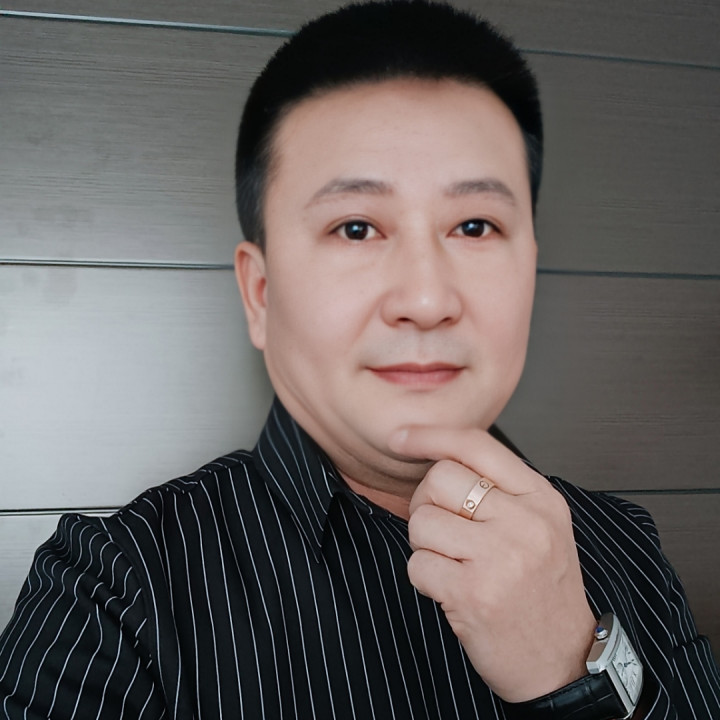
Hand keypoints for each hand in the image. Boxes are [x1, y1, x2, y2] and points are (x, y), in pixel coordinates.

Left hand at [390, 426, 595, 702]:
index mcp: (540, 498)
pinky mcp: (473, 593)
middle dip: (427, 503)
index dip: (430, 435)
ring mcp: (500, 557)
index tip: (401, 437)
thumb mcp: (540, 527)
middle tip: (444, 531)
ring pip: (422, 521)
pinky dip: (425, 578)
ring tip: (455, 565)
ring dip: (426, 546)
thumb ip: (500, 490)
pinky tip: (452, 591)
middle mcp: (524, 521)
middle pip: (440, 478)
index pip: (476, 444)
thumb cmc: (543, 592)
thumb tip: (439, 456)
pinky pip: (418, 565)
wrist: (564, 663)